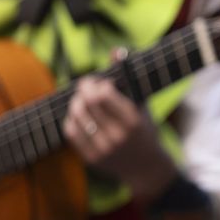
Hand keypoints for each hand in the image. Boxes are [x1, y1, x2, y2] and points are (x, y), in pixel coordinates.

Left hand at [64, 76, 177, 199]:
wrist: (147, 169)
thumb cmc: (145, 130)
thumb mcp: (142, 104)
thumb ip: (129, 77)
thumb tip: (116, 49)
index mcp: (133, 121)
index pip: (103, 94)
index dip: (96, 84)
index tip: (98, 82)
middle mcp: (118, 136)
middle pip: (88, 104)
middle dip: (83, 90)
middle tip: (85, 87)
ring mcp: (104, 149)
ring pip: (77, 117)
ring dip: (75, 104)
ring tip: (81, 100)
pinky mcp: (93, 159)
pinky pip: (72, 132)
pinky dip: (71, 119)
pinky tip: (78, 115)